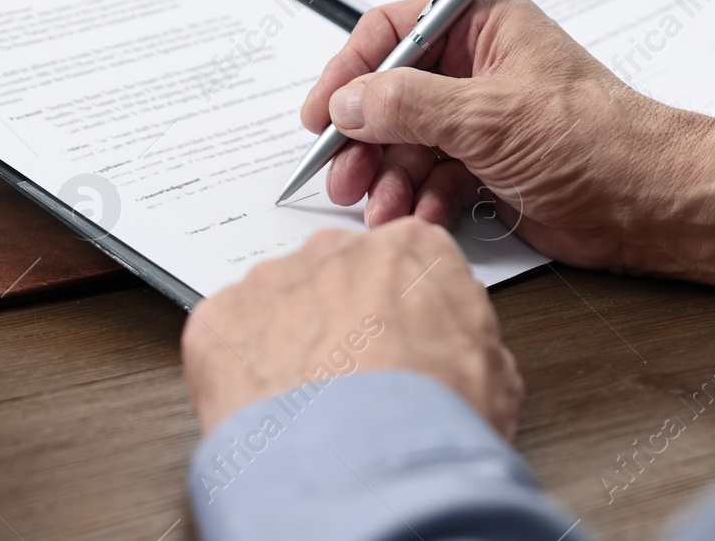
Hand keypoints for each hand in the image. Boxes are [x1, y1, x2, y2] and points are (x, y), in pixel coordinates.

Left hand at [182, 218, 522, 437]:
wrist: (365, 464)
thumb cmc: (433, 422)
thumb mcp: (493, 375)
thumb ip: (463, 334)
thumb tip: (452, 347)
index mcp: (412, 250)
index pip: (401, 262)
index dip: (396, 309)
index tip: (393, 341)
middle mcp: (338, 251)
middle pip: (334, 277)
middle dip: (338, 322)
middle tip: (349, 383)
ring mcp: (274, 279)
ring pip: (277, 305)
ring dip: (286, 345)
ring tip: (306, 409)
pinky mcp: (221, 316)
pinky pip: (228, 337)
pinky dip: (240, 372)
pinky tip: (267, 412)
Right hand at [300, 0, 714, 289]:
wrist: (654, 205)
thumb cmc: (601, 141)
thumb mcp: (491, 115)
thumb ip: (410, 104)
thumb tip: (350, 100)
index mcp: (483, 26)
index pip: (393, 32)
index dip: (350, 70)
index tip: (321, 112)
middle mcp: (479, 67)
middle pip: (392, 95)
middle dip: (365, 138)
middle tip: (342, 173)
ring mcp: (482, 119)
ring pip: (408, 144)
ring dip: (389, 178)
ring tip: (380, 208)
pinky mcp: (490, 166)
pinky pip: (433, 179)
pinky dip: (420, 200)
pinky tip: (418, 219)